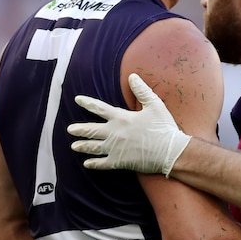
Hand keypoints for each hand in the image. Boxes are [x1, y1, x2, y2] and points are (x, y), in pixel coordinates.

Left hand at [67, 73, 191, 176]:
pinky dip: (94, 163)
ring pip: (93, 147)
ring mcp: (115, 148)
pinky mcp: (119, 161)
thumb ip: (142, 90)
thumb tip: (132, 76)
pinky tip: (87, 163)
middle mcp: (114, 132)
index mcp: (121, 118)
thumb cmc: (163, 128)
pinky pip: (102, 163)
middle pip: (91, 130)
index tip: (77, 100)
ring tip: (74, 146)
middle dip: (79, 129)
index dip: (87, 103)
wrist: (170, 151)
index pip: (99, 108)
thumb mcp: (155, 105)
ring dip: (83, 146)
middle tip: (70, 129)